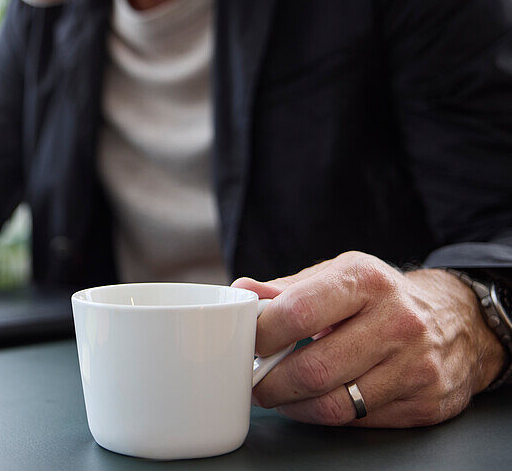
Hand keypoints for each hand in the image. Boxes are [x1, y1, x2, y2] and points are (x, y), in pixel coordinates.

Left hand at [233, 251, 506, 426]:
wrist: (457, 320)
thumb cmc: (380, 297)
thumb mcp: (337, 276)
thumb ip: (286, 289)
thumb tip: (240, 292)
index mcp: (365, 280)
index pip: (297, 313)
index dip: (262, 336)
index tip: (247, 345)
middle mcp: (396, 321)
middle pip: (314, 369)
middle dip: (271, 383)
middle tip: (255, 382)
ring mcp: (416, 365)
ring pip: (336, 405)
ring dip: (295, 406)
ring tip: (280, 395)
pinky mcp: (426, 402)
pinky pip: (360, 421)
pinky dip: (327, 417)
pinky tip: (316, 402)